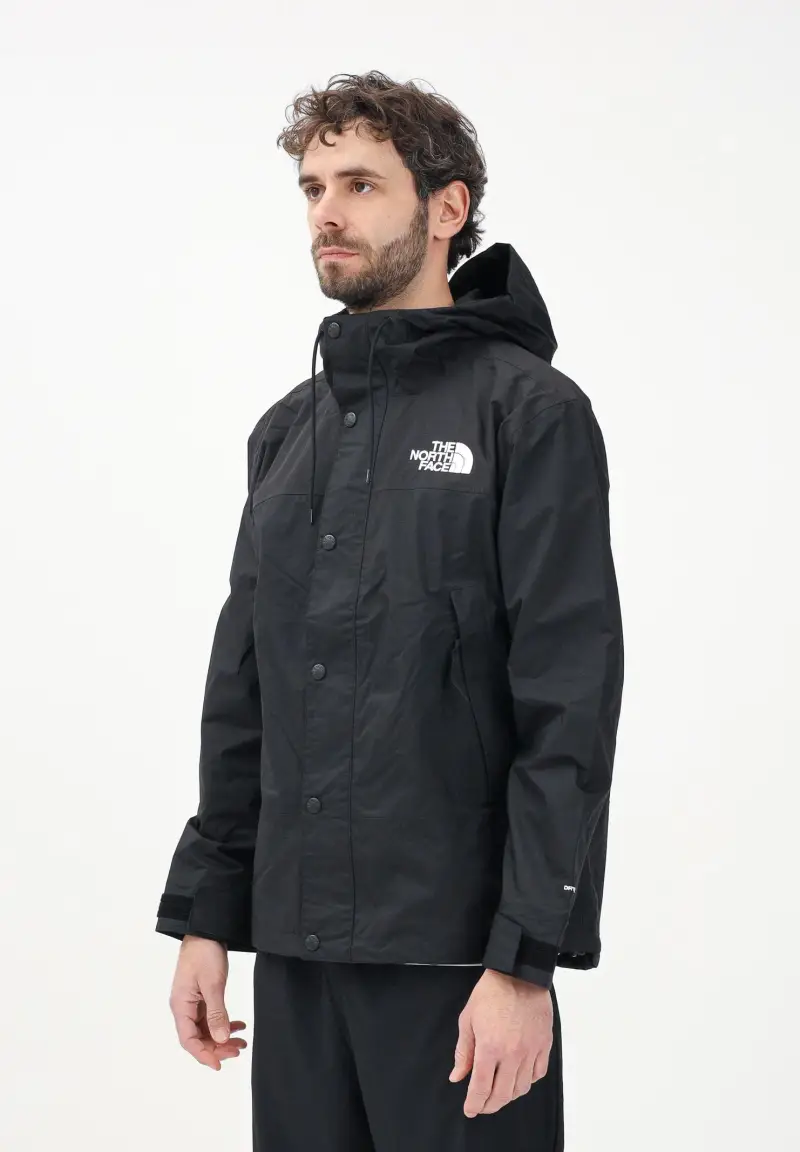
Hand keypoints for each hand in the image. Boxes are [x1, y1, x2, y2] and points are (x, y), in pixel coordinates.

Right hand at [168, 935, 247, 1070]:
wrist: (206, 929)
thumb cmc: (205, 953)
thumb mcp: (213, 984)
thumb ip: (216, 1013)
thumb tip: (220, 1039)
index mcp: (180, 1006)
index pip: (188, 1040)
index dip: (203, 1055)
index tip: (219, 1064)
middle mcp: (184, 1007)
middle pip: (197, 1037)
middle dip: (217, 1047)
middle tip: (238, 1050)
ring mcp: (192, 1001)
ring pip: (206, 1029)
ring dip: (222, 1037)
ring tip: (242, 1041)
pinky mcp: (202, 995)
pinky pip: (211, 1017)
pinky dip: (224, 1023)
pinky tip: (239, 1025)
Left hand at [449, 968, 552, 1116]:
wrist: (519, 974)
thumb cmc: (490, 993)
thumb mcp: (468, 1019)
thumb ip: (463, 1051)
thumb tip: (457, 1077)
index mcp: (489, 1048)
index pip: (481, 1087)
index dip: (474, 1103)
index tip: (470, 1110)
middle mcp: (512, 1054)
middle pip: (502, 1094)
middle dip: (490, 1105)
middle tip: (482, 1106)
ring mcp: (531, 1051)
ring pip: (521, 1088)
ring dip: (508, 1096)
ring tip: (499, 1094)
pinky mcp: (544, 1045)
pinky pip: (538, 1073)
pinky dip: (528, 1081)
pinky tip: (519, 1078)